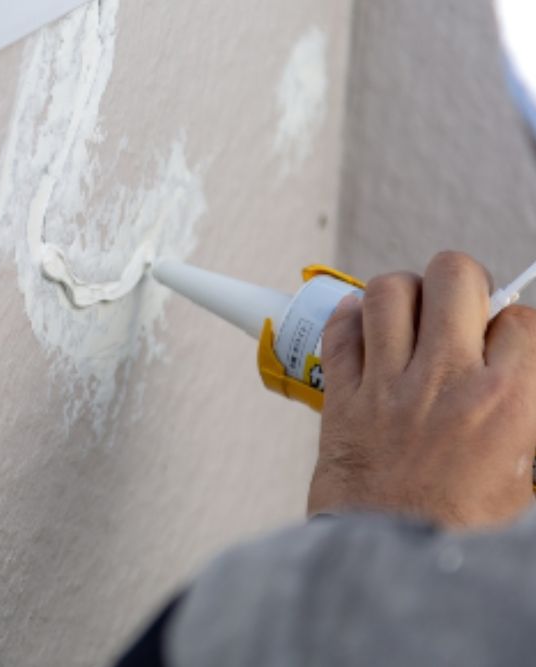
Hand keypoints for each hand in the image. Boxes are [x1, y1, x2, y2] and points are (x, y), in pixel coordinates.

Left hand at [308, 251, 535, 527]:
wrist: (389, 567)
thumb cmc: (457, 531)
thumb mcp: (525, 479)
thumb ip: (524, 420)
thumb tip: (515, 375)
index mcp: (507, 402)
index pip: (524, 319)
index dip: (515, 325)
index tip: (504, 339)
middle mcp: (446, 380)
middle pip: (453, 275)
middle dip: (461, 281)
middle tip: (458, 308)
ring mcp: (387, 385)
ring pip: (389, 290)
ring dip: (402, 294)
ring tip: (409, 315)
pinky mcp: (340, 397)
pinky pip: (338, 330)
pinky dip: (349, 318)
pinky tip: (364, 328)